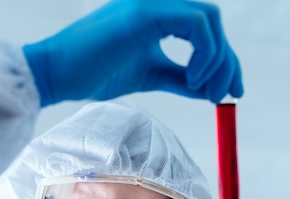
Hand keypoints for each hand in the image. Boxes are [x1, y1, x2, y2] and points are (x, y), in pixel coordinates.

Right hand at [23, 0, 243, 105]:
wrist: (57, 74)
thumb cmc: (95, 74)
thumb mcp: (150, 75)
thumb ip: (180, 78)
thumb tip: (212, 91)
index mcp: (159, 15)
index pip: (207, 28)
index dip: (226, 60)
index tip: (232, 92)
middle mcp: (158, 2)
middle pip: (214, 21)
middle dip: (229, 62)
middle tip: (228, 97)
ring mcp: (152, 3)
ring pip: (210, 19)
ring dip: (218, 60)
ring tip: (205, 91)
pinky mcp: (145, 12)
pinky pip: (197, 24)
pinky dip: (205, 55)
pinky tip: (193, 80)